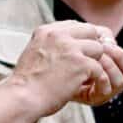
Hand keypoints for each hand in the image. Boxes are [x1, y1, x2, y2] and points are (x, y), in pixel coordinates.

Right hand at [5, 21, 122, 115]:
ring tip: (86, 76)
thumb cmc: (27, 83)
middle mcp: (59, 35)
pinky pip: (100, 68)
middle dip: (93, 47)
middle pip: (90, 31)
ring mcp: (71, 49)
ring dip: (95, 63)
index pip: (75, 25)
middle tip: (91, 62)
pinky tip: (89, 86)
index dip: (82, 38)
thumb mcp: (34, 52)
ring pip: (99, 49)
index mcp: (47, 31)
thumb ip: (51, 44)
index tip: (81, 52)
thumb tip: (68, 45)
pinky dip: (97, 79)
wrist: (22, 98)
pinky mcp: (81, 64)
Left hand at [74, 40, 122, 105]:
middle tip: (106, 48)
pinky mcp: (95, 98)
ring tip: (95, 57)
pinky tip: (91, 69)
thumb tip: (110, 42)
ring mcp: (108, 90)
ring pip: (121, 80)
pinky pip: (107, 89)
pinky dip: (101, 77)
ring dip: (109, 64)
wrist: (52, 69)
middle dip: (121, 56)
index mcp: (122, 66)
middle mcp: (119, 80)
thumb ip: (104, 35)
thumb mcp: (90, 38)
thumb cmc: (71, 53)